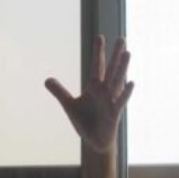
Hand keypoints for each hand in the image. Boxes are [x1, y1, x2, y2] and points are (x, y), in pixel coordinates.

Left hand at [44, 35, 133, 153]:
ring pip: (117, 81)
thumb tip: (47, 80)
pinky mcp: (114, 113)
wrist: (93, 141)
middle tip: (121, 38)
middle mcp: (104, 91)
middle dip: (115, 54)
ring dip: (122, 67)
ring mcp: (110, 101)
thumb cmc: (85, 121)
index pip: (97, 66)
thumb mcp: (69, 104)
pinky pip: (120, 101)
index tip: (100, 36)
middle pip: (110, 69)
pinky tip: (132, 82)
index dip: (98, 52)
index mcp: (94, 87)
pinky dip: (125, 93)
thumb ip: (59, 92)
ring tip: (128, 53)